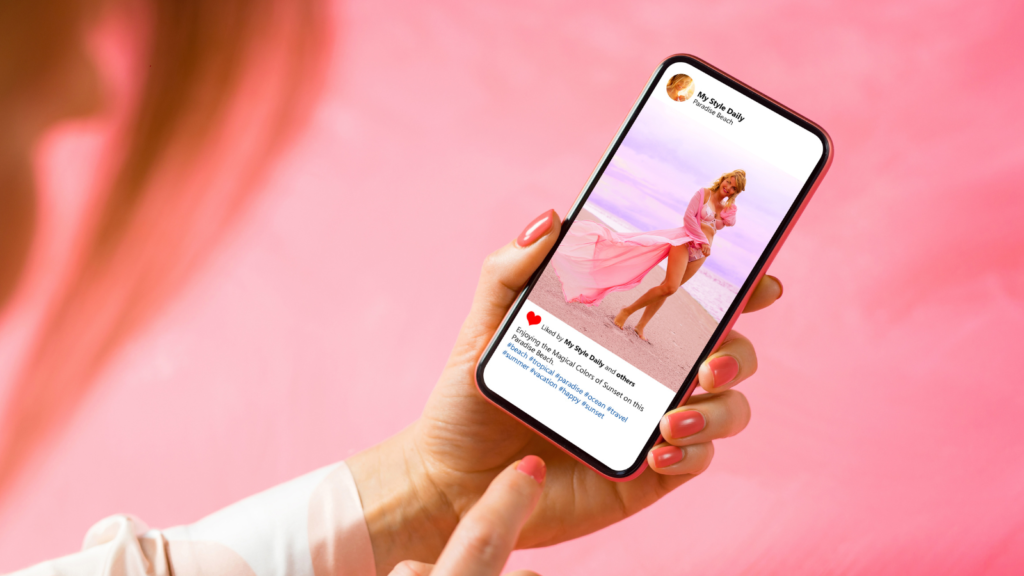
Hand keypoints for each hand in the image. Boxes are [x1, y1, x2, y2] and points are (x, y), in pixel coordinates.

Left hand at [349, 209, 784, 574]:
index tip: (759, 279)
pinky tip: (659, 449)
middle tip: (709, 360)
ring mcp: (652, 423)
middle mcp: (648, 374)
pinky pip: (697, 460)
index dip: (736, 288)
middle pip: (728, 352)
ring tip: (671, 417)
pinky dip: (693, 453)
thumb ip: (510, 271)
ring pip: (728, 408)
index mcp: (622, 332)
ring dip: (719, 408)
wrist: (450, 481)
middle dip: (737, 352)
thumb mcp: (483, 329)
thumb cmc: (469, 402)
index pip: (691, 303)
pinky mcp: (647, 475)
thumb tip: (552, 218)